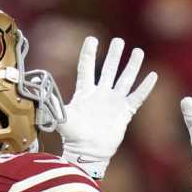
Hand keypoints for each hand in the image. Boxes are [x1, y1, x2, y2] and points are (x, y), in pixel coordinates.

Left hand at [57, 36, 156, 179]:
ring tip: (138, 51)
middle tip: (119, 40)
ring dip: (132, 66)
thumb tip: (39, 93)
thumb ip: (52, 104)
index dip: (89, 54)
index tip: (92, 38)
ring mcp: (113, 102)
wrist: (87, 153)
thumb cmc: (73, 137)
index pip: (87, 68)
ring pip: (125, 79)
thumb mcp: (62, 117)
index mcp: (85, 92)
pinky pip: (137, 97)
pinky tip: (153, 75)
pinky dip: (145, 87)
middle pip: (109, 70)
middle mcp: (100, 94)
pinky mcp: (125, 112)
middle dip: (114, 55)